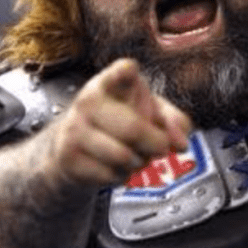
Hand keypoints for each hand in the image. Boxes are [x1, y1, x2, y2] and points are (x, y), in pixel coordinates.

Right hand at [45, 58, 191, 188]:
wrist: (71, 147)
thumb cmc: (115, 125)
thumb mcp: (145, 113)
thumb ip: (172, 122)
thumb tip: (179, 143)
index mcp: (109, 83)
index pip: (118, 72)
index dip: (125, 72)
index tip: (130, 70)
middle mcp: (88, 101)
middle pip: (133, 128)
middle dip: (155, 143)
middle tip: (160, 147)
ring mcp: (75, 128)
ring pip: (123, 156)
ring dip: (137, 163)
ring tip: (134, 156)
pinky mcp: (68, 156)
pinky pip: (109, 174)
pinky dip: (120, 176)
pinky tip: (115, 166)